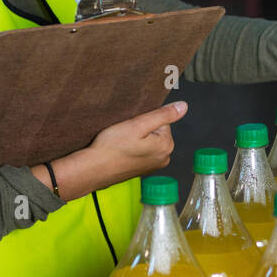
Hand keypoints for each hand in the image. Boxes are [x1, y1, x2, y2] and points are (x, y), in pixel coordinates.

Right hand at [42, 101, 187, 198]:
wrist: (93, 169)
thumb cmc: (112, 148)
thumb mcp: (138, 125)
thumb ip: (163, 115)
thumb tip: (183, 106)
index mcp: (166, 146)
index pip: (162, 120)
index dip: (144, 119)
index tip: (132, 126)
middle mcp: (164, 158)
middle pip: (156, 130)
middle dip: (141, 129)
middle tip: (126, 135)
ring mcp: (153, 165)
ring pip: (148, 140)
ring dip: (136, 138)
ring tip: (123, 143)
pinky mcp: (142, 169)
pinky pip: (142, 150)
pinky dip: (132, 148)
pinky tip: (122, 150)